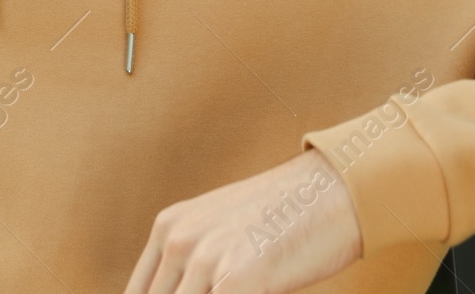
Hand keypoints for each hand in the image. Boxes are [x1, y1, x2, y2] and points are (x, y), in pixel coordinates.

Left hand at [122, 149, 361, 293]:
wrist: (335, 191)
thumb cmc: (287, 217)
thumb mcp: (225, 231)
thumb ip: (195, 265)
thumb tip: (184, 288)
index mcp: (168, 226)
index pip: (138, 292)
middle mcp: (178, 240)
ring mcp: (206, 259)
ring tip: (240, 293)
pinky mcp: (238, 279)